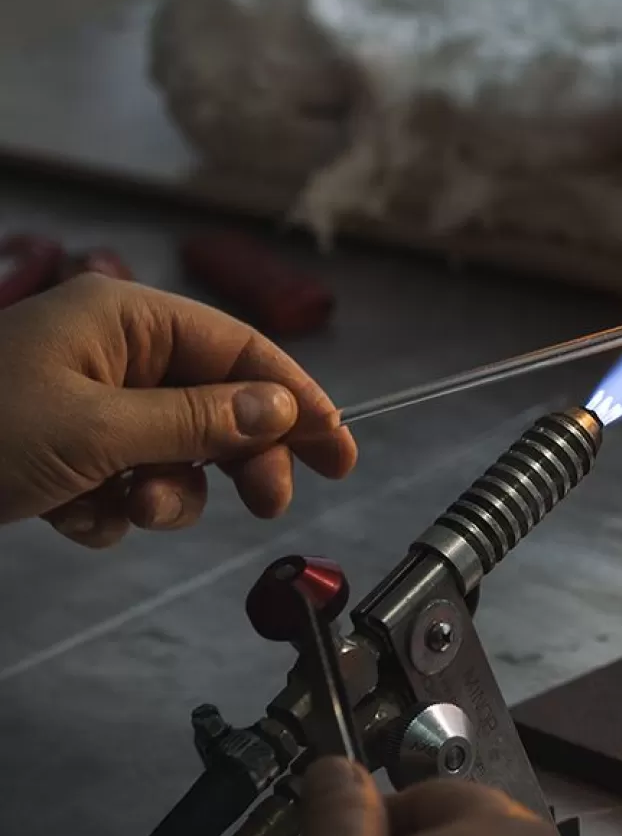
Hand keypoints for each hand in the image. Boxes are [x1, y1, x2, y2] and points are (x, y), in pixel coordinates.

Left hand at [0, 273, 355, 545]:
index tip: (339, 447)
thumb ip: (201, 421)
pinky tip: (69, 516)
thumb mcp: (99, 430)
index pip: (241, 351)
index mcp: (124, 319)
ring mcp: (91, 403)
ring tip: (119, 507)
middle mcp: (116, 353)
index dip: (298, 398)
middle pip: (218, 405)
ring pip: (177, 453)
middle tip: (265, 505)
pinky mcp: (68, 449)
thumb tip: (282, 409)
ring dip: (161, 494)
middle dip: (234, 459)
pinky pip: (129, 481)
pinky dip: (111, 509)